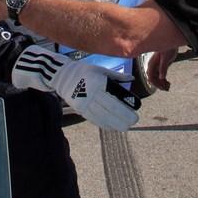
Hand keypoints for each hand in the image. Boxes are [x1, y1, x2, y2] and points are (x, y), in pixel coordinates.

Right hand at [11, 46, 139, 130]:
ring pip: (102, 117)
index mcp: (99, 83)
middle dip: (123, 118)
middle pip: (110, 110)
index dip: (126, 109)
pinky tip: (112, 127)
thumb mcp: (101, 70)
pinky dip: (104, 124)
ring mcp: (85, 103)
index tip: (136, 113)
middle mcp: (92, 94)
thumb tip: (132, 79)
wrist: (62, 76)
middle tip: (133, 122)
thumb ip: (117, 76)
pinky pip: (94, 119)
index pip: (115, 100)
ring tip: (125, 127)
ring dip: (115, 124)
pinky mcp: (80, 109)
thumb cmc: (84, 71)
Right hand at [147, 47, 177, 90]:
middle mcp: (152, 67)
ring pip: (156, 79)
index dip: (156, 84)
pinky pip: (160, 77)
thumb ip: (163, 68)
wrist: (171, 42)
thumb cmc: (168, 48)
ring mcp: (156, 67)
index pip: (151, 78)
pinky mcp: (160, 67)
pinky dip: (163, 81)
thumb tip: (161, 77)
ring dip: (161, 84)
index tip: (162, 88)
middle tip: (167, 88)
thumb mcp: (166, 59)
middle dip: (159, 85)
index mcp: (151, 65)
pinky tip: (168, 83)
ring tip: (168, 86)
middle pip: (153, 80)